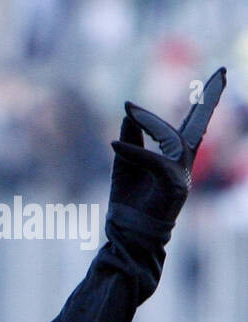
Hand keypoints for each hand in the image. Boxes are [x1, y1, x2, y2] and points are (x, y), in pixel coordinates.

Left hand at [109, 67, 226, 223]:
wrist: (128, 232)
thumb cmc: (128, 201)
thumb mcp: (125, 162)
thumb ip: (131, 138)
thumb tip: (130, 112)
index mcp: (175, 156)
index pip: (191, 124)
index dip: (201, 102)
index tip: (215, 76)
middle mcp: (184, 162)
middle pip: (200, 126)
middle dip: (211, 99)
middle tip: (223, 71)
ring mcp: (183, 174)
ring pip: (172, 139)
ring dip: (151, 123)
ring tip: (130, 109)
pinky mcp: (174, 185)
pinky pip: (155, 161)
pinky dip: (135, 152)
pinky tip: (114, 146)